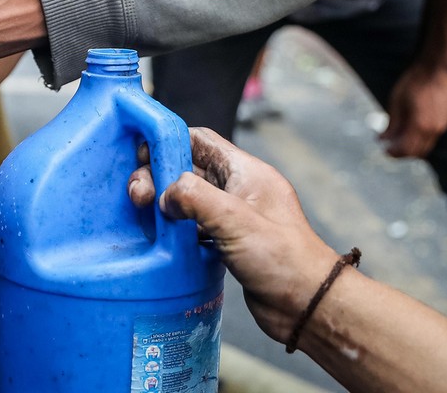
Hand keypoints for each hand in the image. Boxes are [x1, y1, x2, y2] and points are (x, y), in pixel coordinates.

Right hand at [128, 128, 337, 344]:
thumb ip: (195, 197)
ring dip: (164, 205)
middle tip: (138, 196)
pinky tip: (161, 239)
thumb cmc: (285, 260)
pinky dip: (175, 230)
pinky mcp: (227, 244)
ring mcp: (233, 218)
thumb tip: (165, 193)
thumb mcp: (235, 219)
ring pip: (188, 201)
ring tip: (143, 216)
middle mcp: (239, 190)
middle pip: (188, 170)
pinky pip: (193, 228)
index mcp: (246, 173)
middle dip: (159, 178)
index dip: (169, 142)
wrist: (308, 305)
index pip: (200, 141)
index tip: (141, 156)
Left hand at [380, 63, 446, 158]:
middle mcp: (435, 130)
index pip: (406, 150)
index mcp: (420, 126)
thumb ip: (392, 123)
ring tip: (399, 139)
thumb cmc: (415, 81)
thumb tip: (382, 139)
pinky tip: (412, 130)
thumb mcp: (397, 101)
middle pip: (418, 152)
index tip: (384, 149)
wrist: (439, 67)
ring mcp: (444, 125)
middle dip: (403, 153)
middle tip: (390, 147)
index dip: (394, 153)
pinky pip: (434, 137)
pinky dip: (422, 139)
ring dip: (414, 147)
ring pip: (428, 146)